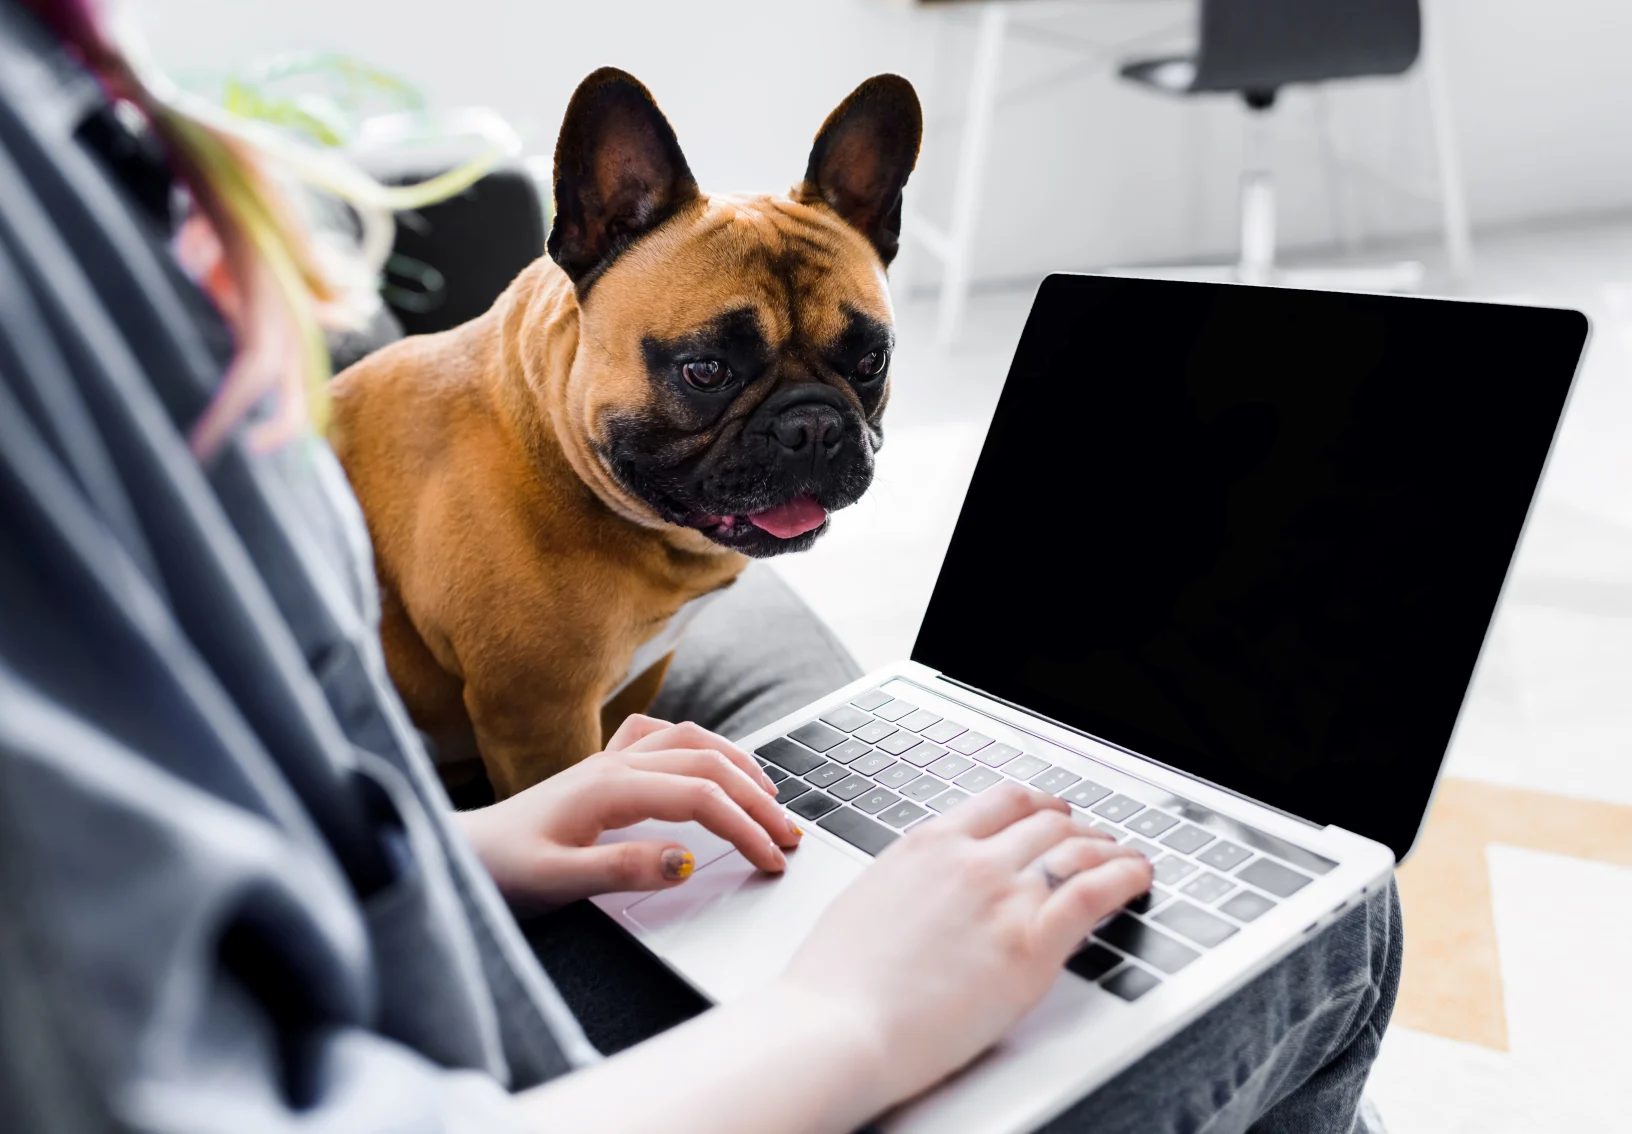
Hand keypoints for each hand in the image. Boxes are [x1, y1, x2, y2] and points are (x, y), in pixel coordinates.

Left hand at [455, 715, 801, 907]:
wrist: (460, 854)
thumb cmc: (503, 870)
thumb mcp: (559, 882)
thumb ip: (624, 870)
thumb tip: (687, 860)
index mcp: (610, 788)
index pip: (702, 797)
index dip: (746, 826)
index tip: (774, 860)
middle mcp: (614, 763)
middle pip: (708, 761)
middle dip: (757, 797)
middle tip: (790, 836)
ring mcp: (609, 759)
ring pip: (691, 739)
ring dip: (737, 762)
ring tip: (770, 797)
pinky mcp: (602, 767)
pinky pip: (661, 736)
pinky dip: (698, 745)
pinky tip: (708, 764)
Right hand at [779, 784, 1152, 1114]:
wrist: (835, 1027)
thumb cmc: (836, 983)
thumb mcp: (870, 902)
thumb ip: (912, 884)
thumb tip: (928, 890)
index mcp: (928, 845)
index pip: (1003, 801)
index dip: (1040, 805)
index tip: (1052, 814)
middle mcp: (970, 860)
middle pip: (1047, 822)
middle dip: (1078, 829)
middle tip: (1094, 842)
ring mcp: (1002, 898)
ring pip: (1078, 850)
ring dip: (1110, 849)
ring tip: (1126, 859)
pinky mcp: (1029, 945)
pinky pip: (1095, 893)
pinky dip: (1126, 876)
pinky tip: (1139, 876)